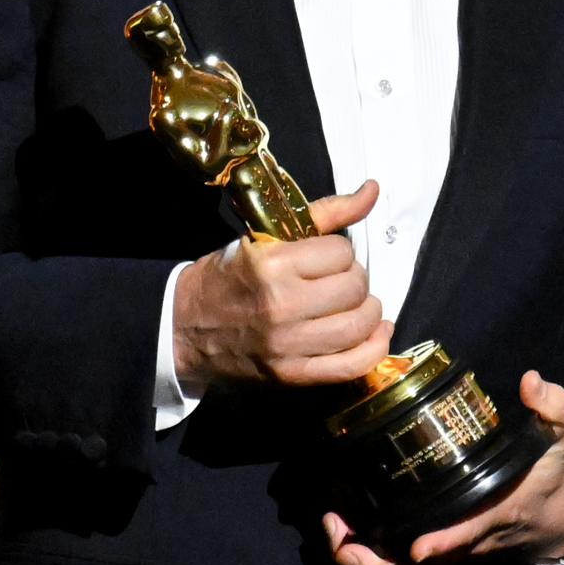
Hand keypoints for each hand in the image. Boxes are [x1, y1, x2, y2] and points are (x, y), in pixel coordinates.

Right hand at [170, 180, 395, 389]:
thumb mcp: (265, 236)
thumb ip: (324, 214)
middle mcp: (281, 304)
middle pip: (354, 288)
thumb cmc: (229, 275)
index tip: (326, 258)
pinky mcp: (292, 375)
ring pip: (358, 325)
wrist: (186, 326)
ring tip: (356, 305)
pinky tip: (377, 333)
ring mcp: (287, 344)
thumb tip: (373, 190)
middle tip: (340, 280)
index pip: (341, 253)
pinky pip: (351, 365)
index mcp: (271, 263)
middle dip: (355, 280)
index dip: (339, 252)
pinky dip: (374, 348)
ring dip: (368, 312)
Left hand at [321, 370, 563, 564]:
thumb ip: (554, 409)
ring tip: (332, 525)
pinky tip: (344, 522)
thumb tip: (531, 381)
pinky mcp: (441, 551)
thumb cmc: (557, 476)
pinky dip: (370, 556)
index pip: (468, 532)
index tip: (415, 547)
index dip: (443, 541)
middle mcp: (469, 541)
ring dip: (365, 560)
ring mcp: (452, 551)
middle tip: (338, 530)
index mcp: (497, 513)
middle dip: (376, 561)